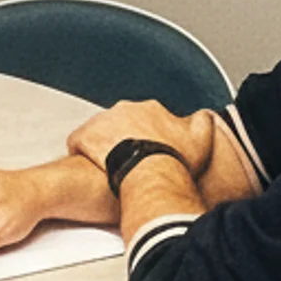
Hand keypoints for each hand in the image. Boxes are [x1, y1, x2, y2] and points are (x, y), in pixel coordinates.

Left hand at [65, 101, 214, 173]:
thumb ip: (202, 122)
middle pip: (120, 121)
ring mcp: (101, 121)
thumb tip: (202, 115)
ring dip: (103, 144)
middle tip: (129, 157)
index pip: (144, 116)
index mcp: (150, 109)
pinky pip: (78, 141)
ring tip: (110, 164)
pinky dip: (81, 150)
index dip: (145, 133)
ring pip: (98, 130)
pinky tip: (89, 165)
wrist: (149, 172)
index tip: (147, 146)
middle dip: (123, 137)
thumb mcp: (200, 139)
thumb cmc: (174, 159)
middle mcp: (124, 109)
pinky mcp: (84, 136)